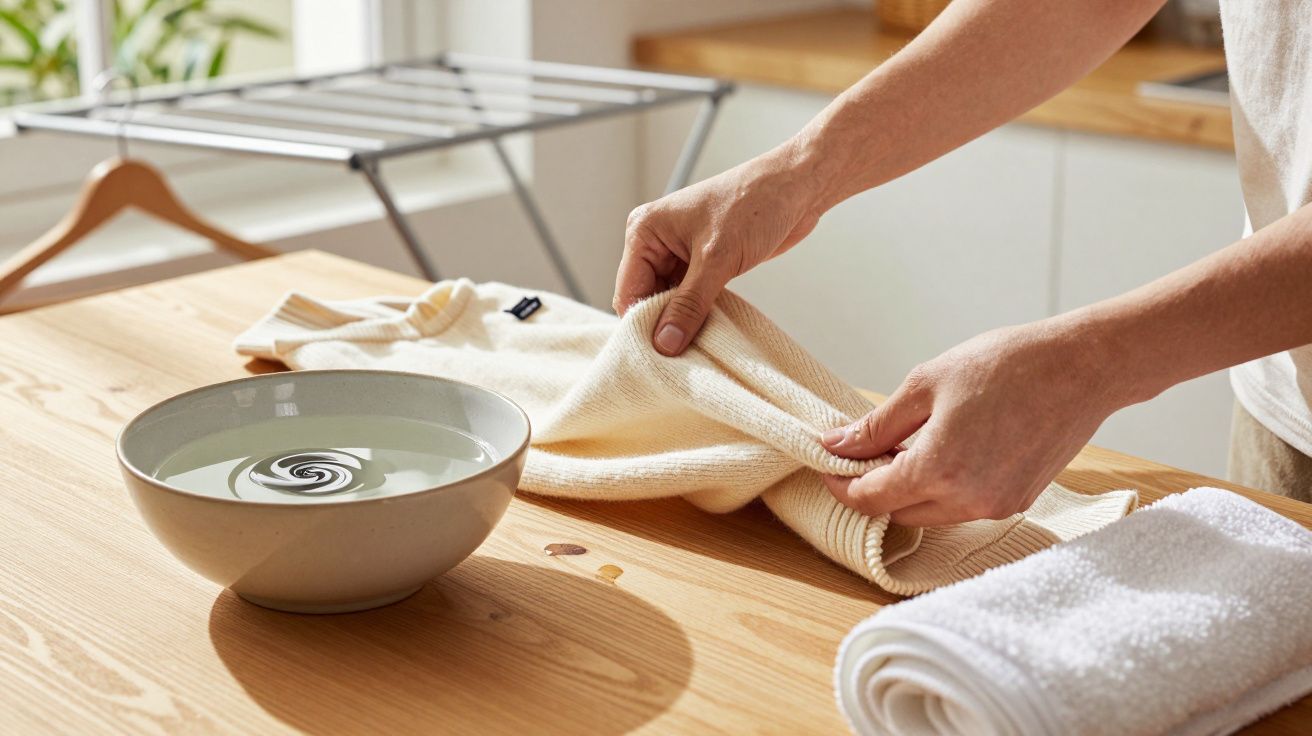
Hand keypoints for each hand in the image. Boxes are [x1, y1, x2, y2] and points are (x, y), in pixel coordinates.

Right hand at [613, 143, 821, 354]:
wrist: (796, 188)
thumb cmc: (755, 204)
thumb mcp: (718, 259)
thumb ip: (689, 304)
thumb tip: (665, 343)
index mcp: (645, 231)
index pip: (628, 291)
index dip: (643, 324)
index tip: (662, 354)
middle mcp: (656, 242)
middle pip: (646, 299)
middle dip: (663, 325)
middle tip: (683, 356)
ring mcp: (679, 253)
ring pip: (669, 302)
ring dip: (683, 323)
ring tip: (699, 345)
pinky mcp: (702, 263)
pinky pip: (690, 299)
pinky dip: (698, 316)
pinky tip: (710, 331)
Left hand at [820, 320, 1129, 526]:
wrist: (1083, 368)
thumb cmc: (1008, 365)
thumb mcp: (927, 384)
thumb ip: (877, 424)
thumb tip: (836, 445)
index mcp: (938, 469)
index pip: (869, 497)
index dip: (841, 484)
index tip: (830, 462)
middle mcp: (967, 500)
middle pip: (897, 511)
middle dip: (875, 485)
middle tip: (867, 447)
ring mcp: (995, 506)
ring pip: (930, 513)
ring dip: (910, 488)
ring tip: (909, 442)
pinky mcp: (1017, 501)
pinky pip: (963, 506)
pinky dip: (944, 487)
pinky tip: (947, 448)